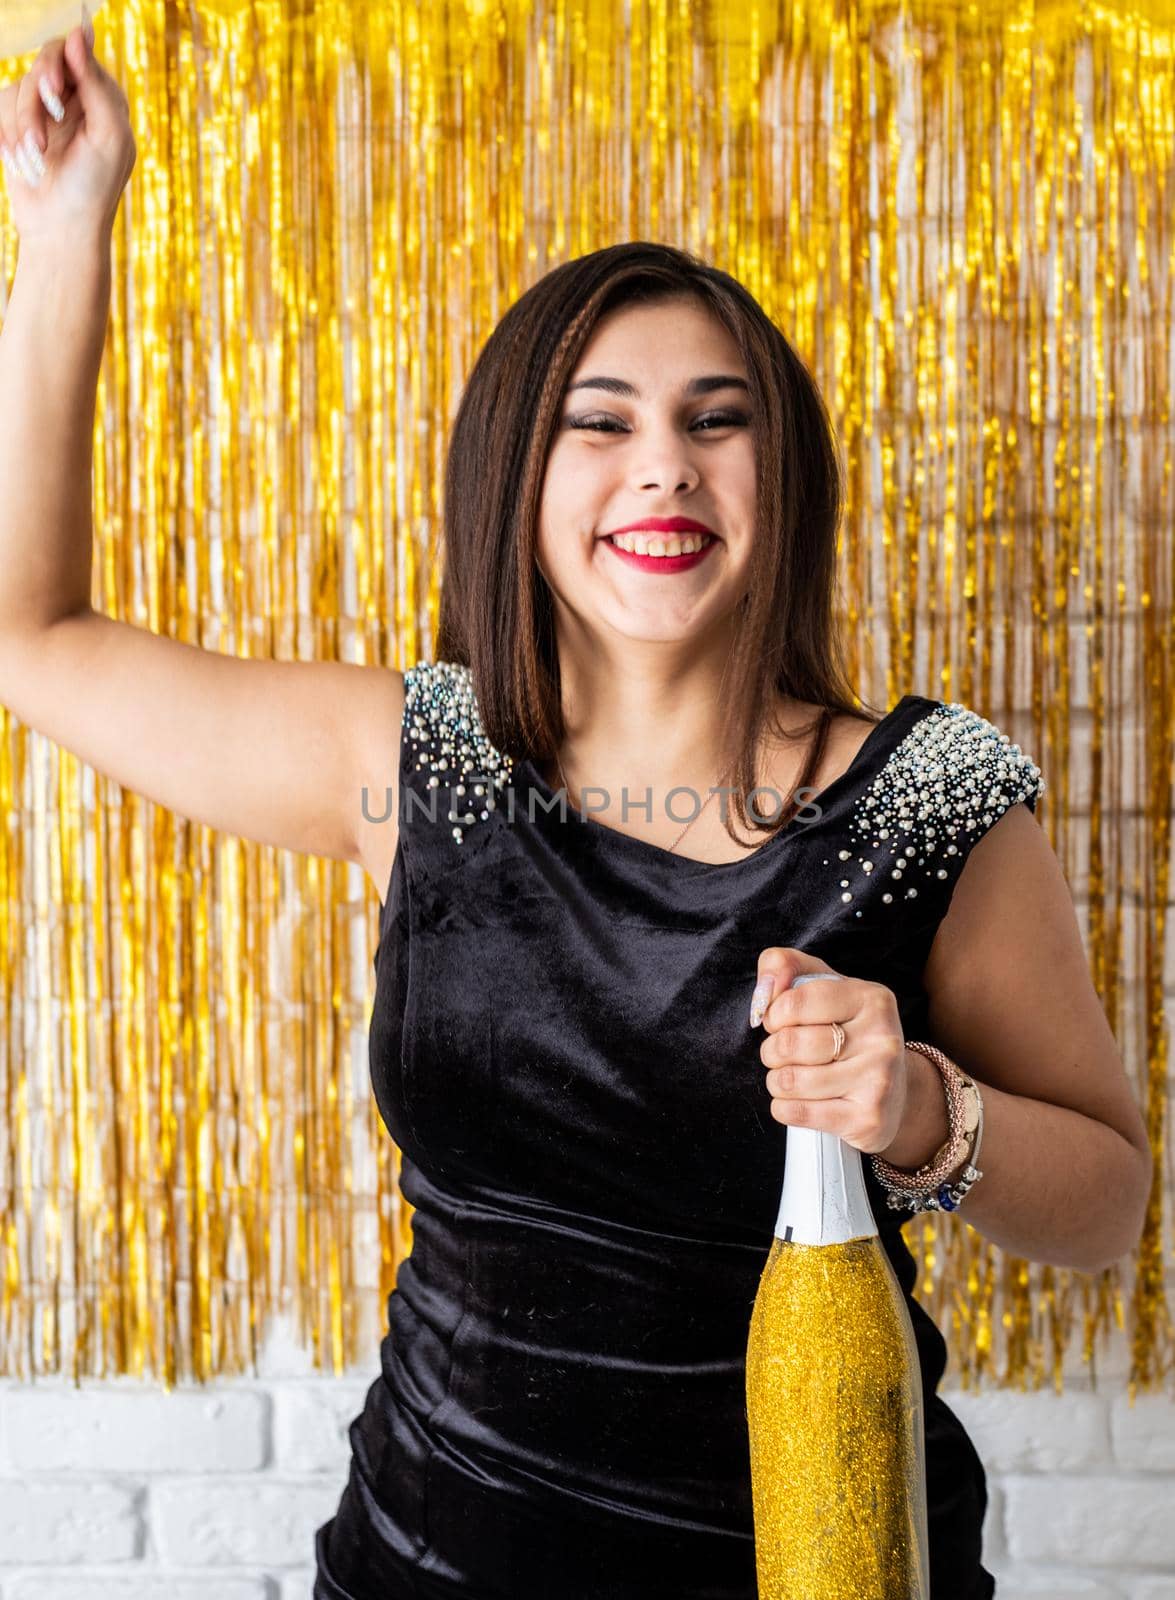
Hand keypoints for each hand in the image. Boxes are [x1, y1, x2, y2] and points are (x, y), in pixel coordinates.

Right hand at [0, 14, 135, 245]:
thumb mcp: (107, 136)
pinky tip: (22, 163)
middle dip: (36, 103)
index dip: (56, 68)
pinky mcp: (22, 127)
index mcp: (104, 99)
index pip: (73, 54)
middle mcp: (77, 101)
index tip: (53, 97)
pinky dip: (9, 136)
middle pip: (42, 66)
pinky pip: (2, 107)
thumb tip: (80, 31)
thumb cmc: (93, 188)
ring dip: (22, 127)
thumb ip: (97, 84)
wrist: (61, 231)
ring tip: (35, 160)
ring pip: (19, 89)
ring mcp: (48, 114)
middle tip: (41, 138)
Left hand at [749, 948, 909, 1154]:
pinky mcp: (868, 1120)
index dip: (773, 1014)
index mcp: (872, 998)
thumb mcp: (824, 987)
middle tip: (781, 1054)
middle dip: (772, 1051)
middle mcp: (882, 1037)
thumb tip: (763, 991)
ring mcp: (879, 1081)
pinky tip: (797, 1102)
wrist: (894, 1094)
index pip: (795, 1001)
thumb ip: (785, 966)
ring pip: (790, 1081)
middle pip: (790, 1043)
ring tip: (790, 1077)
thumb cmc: (848, 1032)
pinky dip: (783, 1108)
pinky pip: (797, 1113)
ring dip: (777, 1081)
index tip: (778, 1022)